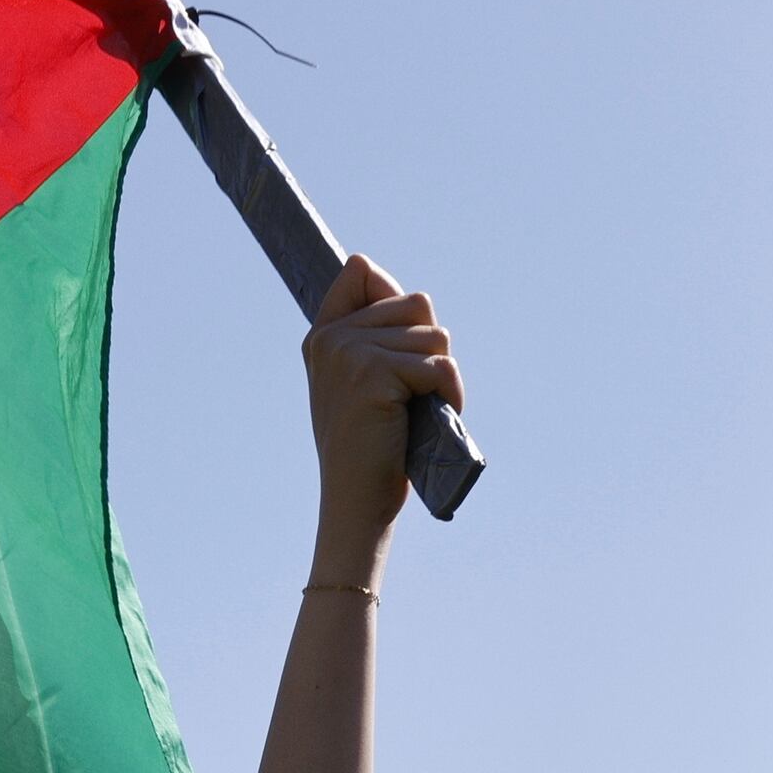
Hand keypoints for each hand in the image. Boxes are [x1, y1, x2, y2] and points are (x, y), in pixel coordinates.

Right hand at [297, 257, 457, 575]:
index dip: (397, 302)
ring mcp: (349, 352)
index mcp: (323, 334)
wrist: (355, 500)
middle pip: (416, 304)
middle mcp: (331, 337)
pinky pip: (441, 364)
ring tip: (417, 411)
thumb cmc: (370, 447)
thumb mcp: (363, 381)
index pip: (362, 271)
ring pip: (435, 335)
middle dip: (430, 350)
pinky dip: (449, 393)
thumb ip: (374, 331)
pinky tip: (426, 419)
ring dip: (441, 376)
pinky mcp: (373, 373)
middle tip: (411, 395)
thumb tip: (389, 280)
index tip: (395, 351)